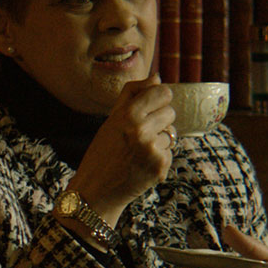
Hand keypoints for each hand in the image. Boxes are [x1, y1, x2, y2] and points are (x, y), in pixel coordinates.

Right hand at [67, 74, 175, 224]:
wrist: (97, 190)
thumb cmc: (103, 152)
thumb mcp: (111, 119)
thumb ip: (132, 94)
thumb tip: (157, 77)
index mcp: (127, 114)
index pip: (163, 92)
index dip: (160, 98)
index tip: (153, 105)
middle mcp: (140, 130)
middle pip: (170, 112)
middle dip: (159, 121)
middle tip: (140, 134)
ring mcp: (152, 150)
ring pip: (171, 134)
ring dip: (159, 141)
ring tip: (138, 152)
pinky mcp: (160, 167)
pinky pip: (170, 152)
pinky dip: (159, 158)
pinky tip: (142, 164)